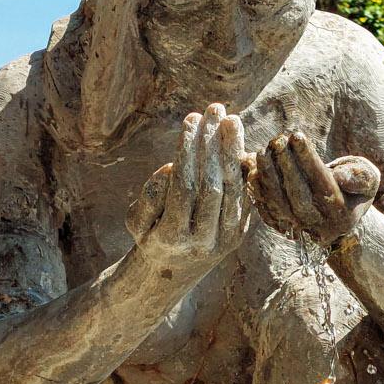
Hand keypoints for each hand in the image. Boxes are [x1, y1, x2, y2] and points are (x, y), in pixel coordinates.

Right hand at [127, 104, 251, 280]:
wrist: (173, 272)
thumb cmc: (150, 237)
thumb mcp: (137, 221)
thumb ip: (150, 196)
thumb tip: (172, 168)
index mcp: (173, 239)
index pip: (184, 186)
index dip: (188, 151)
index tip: (190, 119)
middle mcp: (204, 243)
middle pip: (213, 186)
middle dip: (214, 145)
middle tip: (214, 110)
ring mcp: (227, 240)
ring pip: (234, 190)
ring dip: (234, 152)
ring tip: (231, 120)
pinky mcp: (241, 233)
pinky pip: (247, 196)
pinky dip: (246, 169)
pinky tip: (242, 142)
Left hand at [249, 131, 379, 247]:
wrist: (341, 212)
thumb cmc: (355, 186)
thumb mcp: (369, 179)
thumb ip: (360, 176)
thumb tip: (340, 177)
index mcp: (342, 216)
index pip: (323, 185)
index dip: (308, 160)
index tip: (297, 135)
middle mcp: (320, 227)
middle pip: (298, 197)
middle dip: (286, 167)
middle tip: (277, 141)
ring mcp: (299, 231)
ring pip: (279, 205)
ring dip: (268, 176)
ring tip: (263, 150)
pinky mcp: (283, 228)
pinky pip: (265, 209)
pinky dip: (256, 188)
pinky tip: (252, 166)